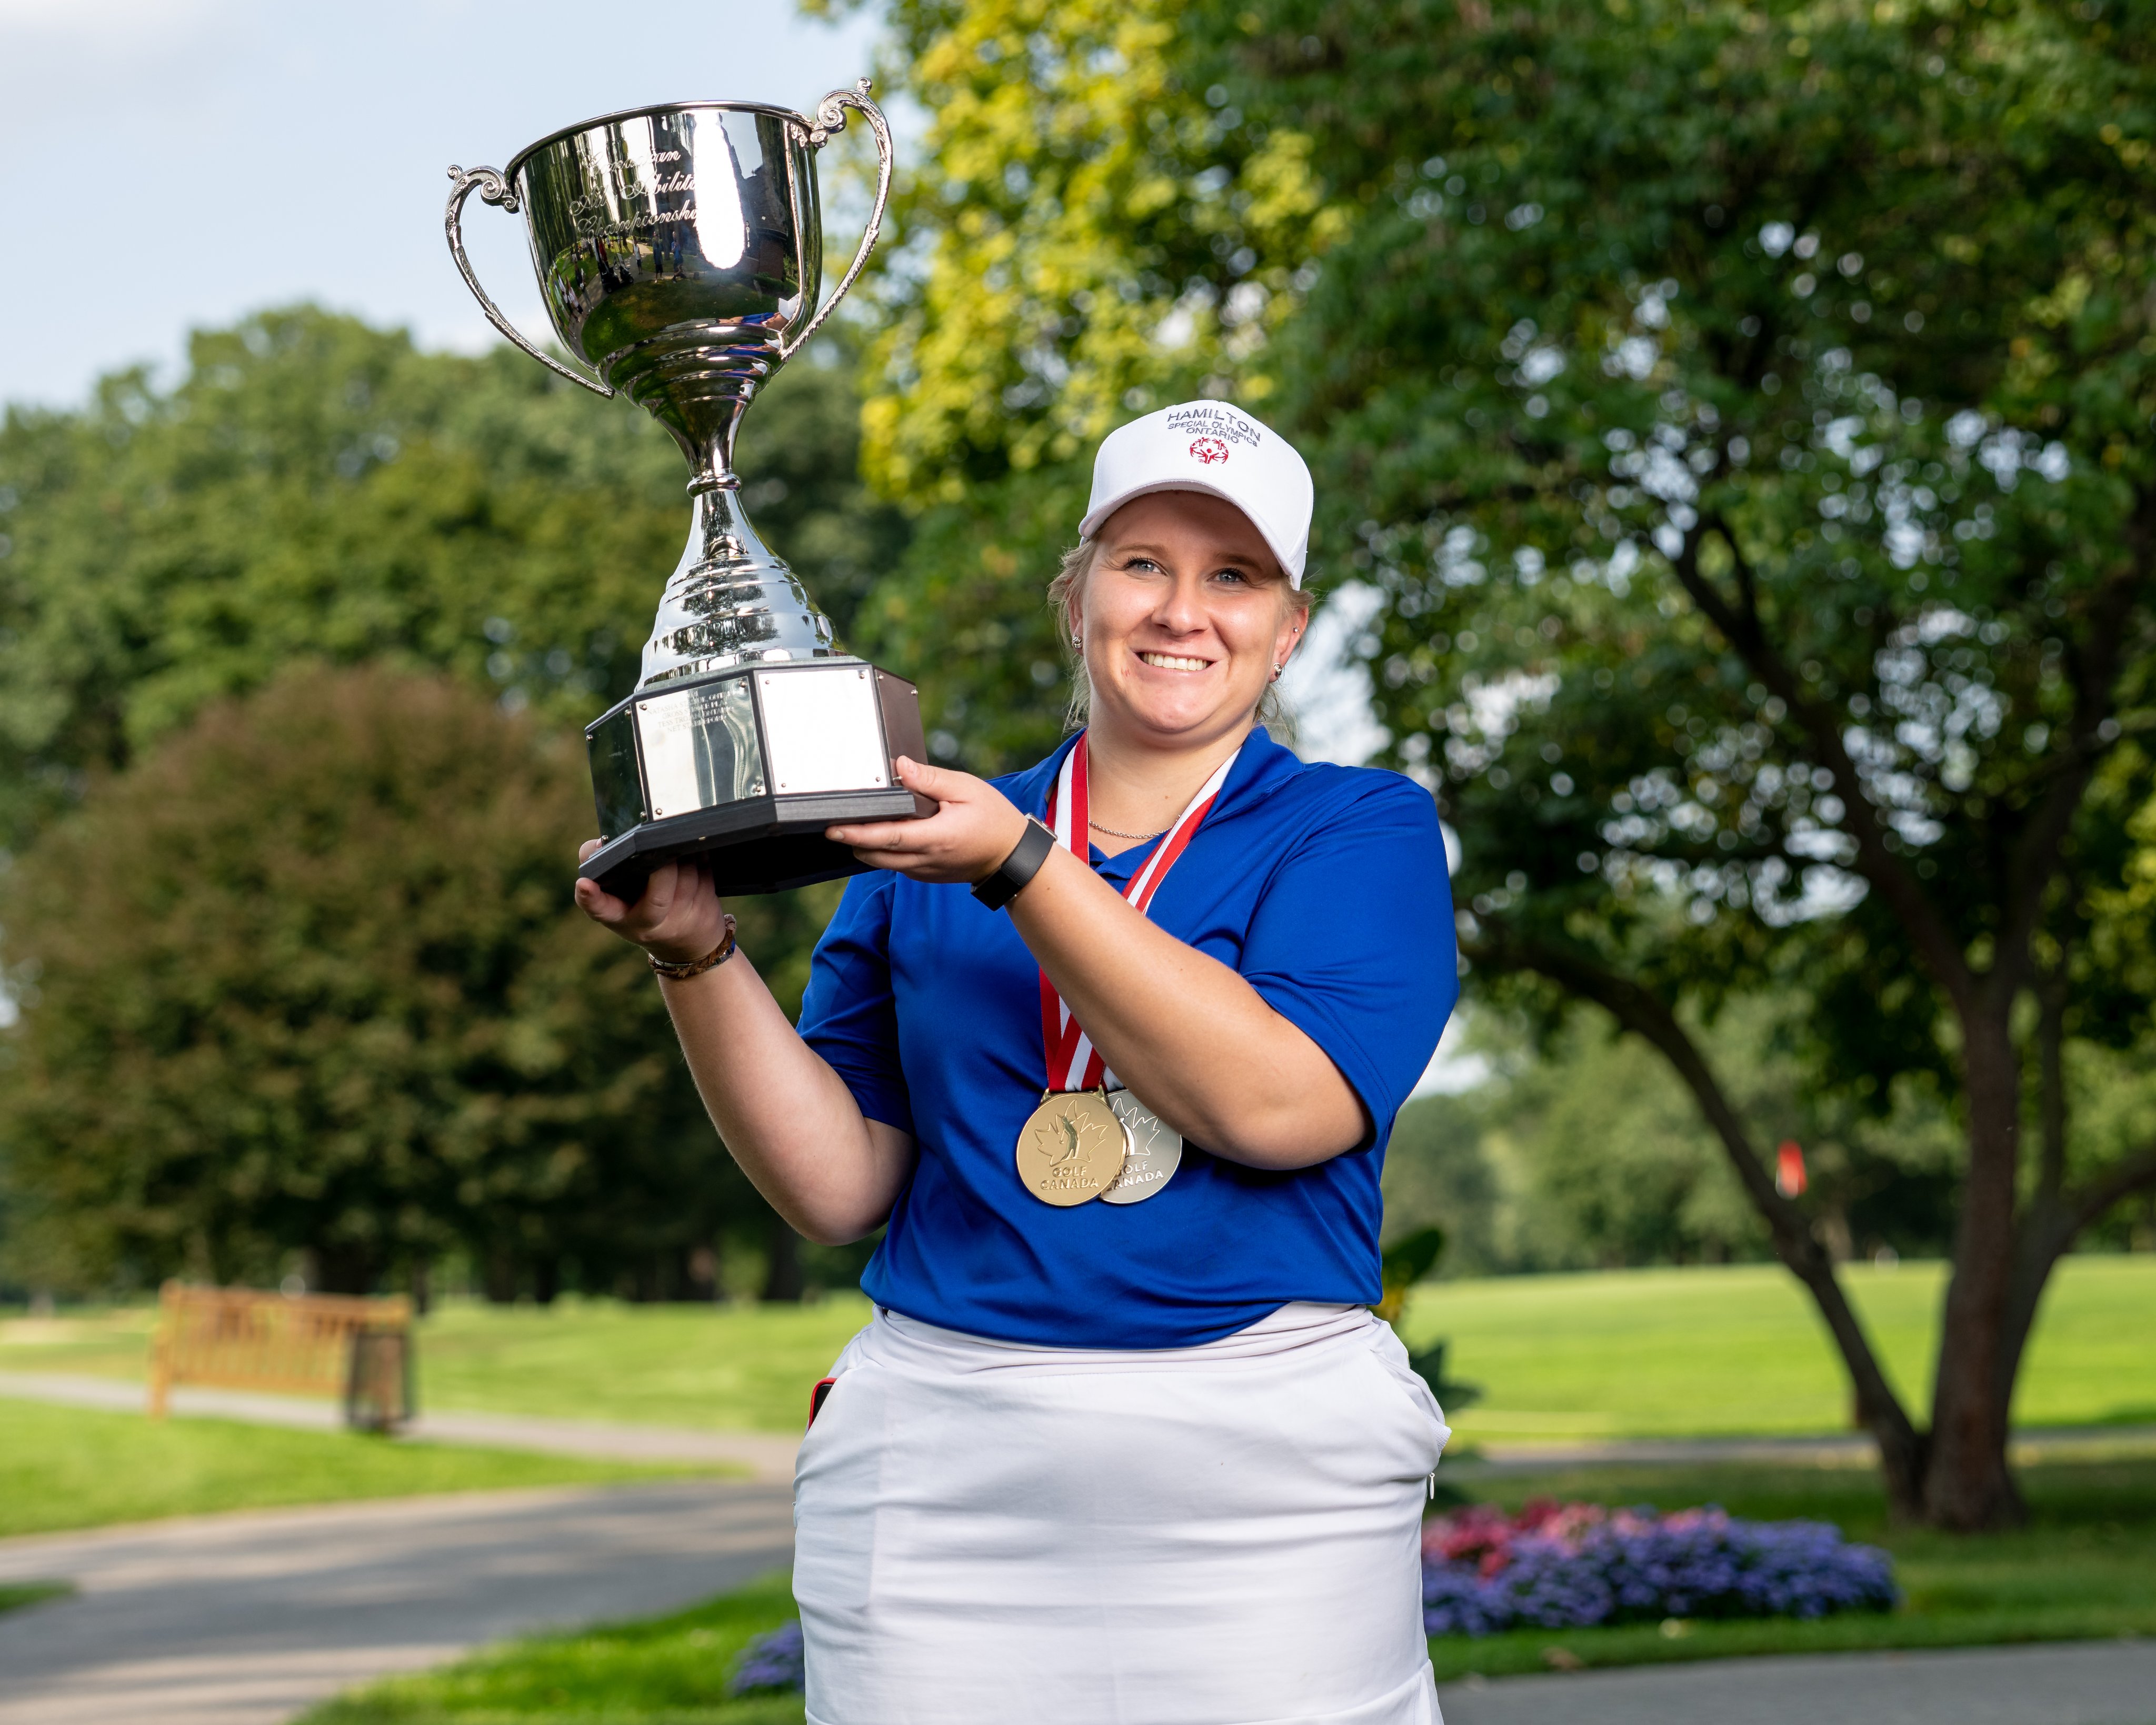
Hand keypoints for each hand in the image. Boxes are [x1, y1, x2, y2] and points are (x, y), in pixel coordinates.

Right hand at [575, 841, 729, 964]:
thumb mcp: (617, 900)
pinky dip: (700, 857)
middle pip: (658, 895)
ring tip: (675, 847)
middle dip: (663, 868)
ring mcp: (681, 921)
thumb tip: (600, 842)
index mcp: (619, 918)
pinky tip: (692, 853)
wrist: (685, 944)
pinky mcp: (706, 910)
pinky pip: (706, 873)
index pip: (599, 909)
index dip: (590, 897)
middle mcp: (649, 925)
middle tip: (659, 845)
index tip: (583, 884)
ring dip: (684, 858)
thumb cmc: (640, 910)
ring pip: (687, 878)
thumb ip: (603, 869)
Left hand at [827, 757, 1028, 883]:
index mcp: (935, 837)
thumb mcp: (966, 789)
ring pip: (881, 862)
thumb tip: (901, 767)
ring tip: (851, 825)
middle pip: (874, 855)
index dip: (856, 833)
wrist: (1011, 857)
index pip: (886, 837)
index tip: (833, 828)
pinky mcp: (925, 874)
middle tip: (831, 822)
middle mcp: (925, 860)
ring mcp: (923, 871)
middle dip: (851, 840)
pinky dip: (882, 851)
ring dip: (865, 846)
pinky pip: (895, 864)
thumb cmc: (994, 820)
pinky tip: (880, 833)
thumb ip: (930, 780)